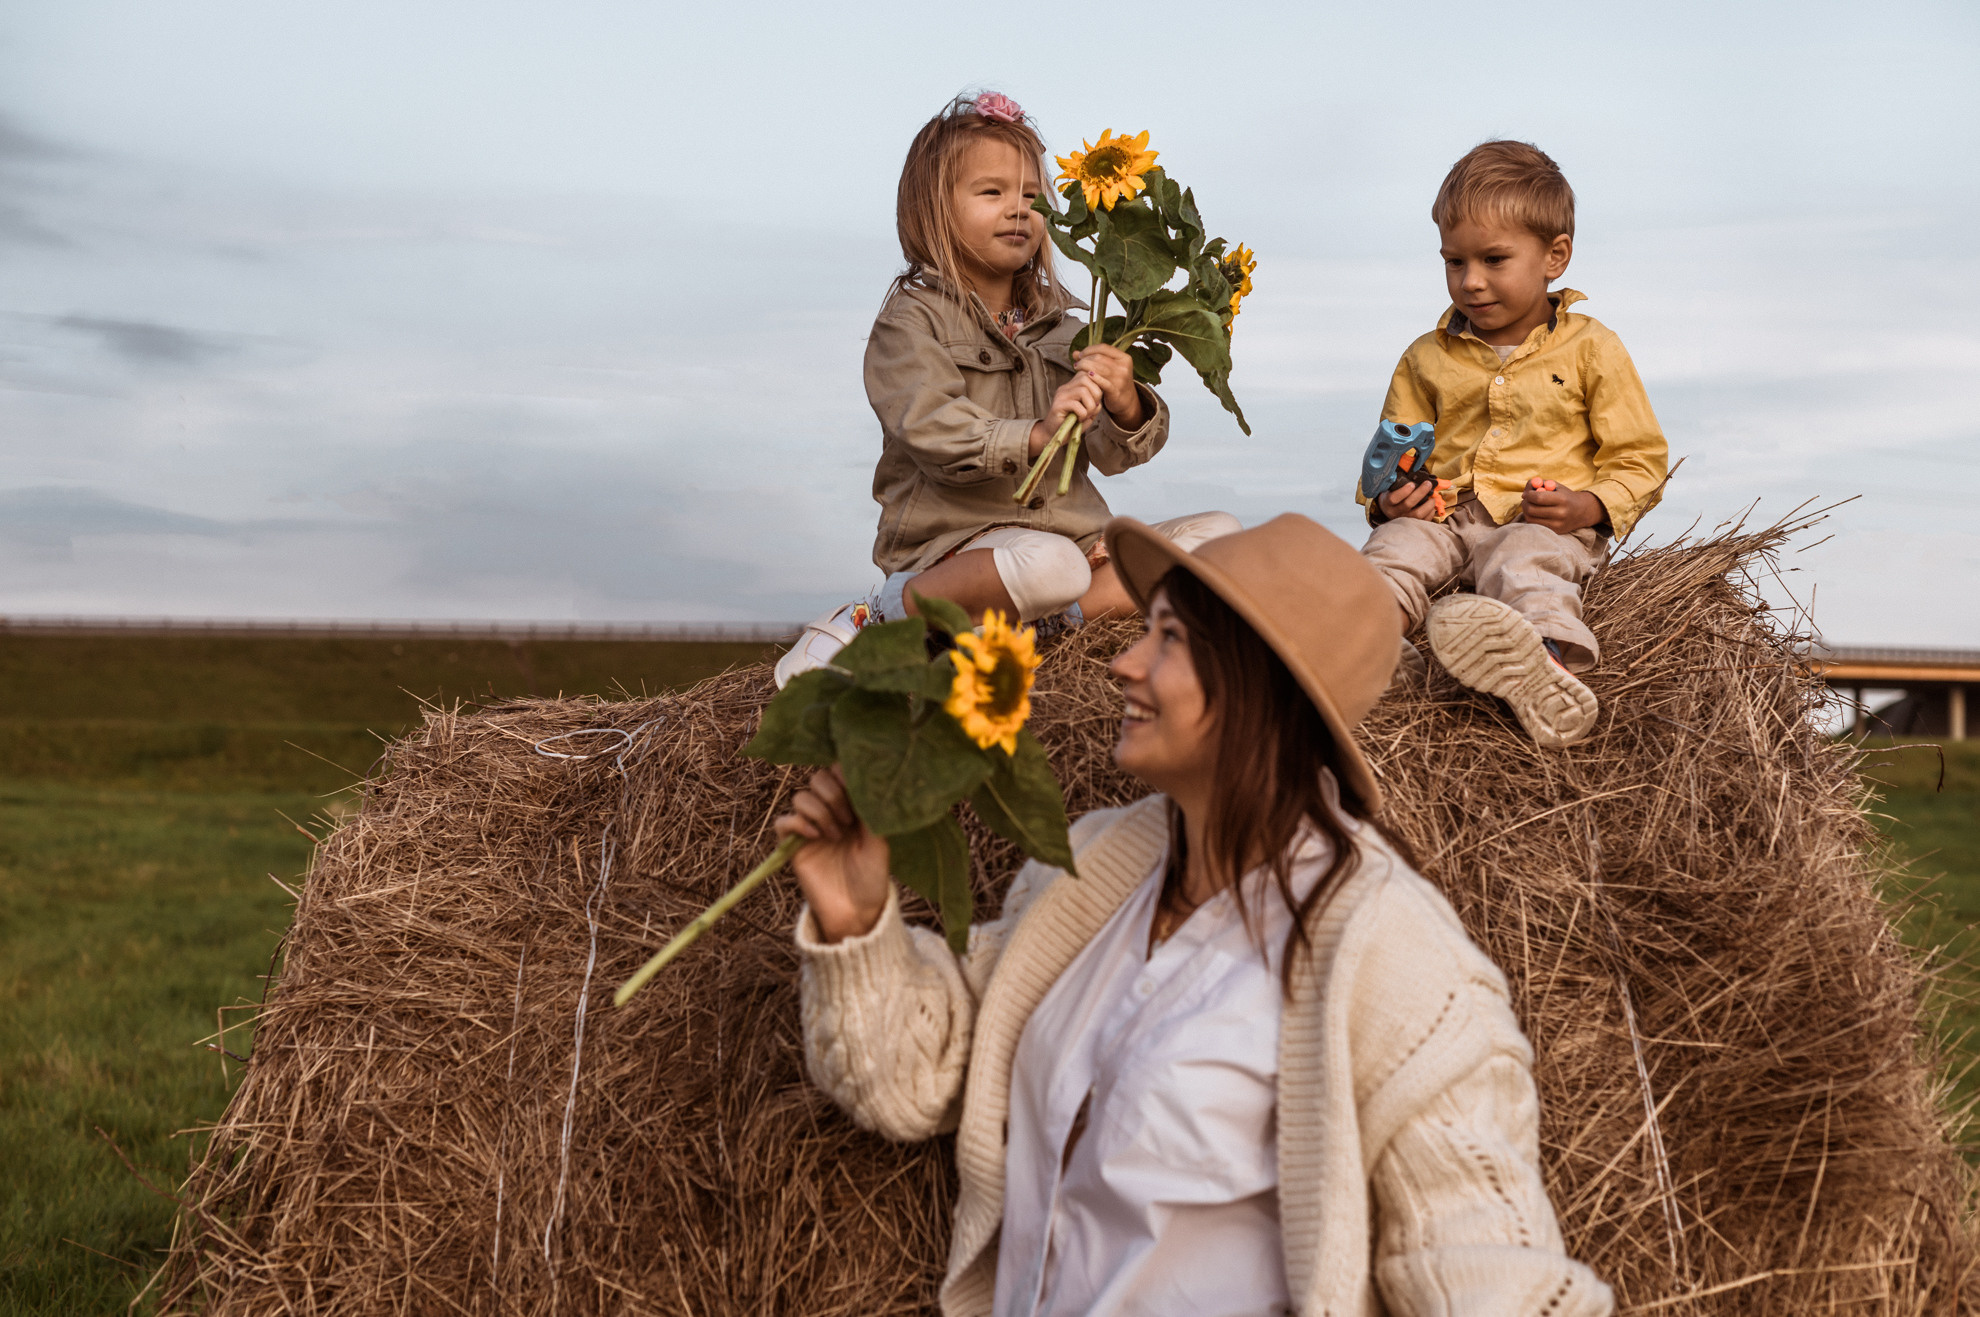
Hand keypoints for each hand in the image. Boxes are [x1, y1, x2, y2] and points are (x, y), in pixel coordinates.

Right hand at [775, 766, 891, 942]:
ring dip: (819, 812)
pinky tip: (815, 837)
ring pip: (801, 797)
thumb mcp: (879, 839)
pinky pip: (783, 821)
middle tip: (847, 819)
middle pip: (817, 778)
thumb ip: (868, 810)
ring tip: (836, 835)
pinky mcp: (793, 845)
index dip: (843, 774)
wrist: (856, 910)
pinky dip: (798, 823)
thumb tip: (860, 780)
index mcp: (851, 806)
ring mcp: (810, 827)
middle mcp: (829, 811)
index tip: (854, 789)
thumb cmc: (872, 875)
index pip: (838, 772)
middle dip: (832, 793)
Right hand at [1033, 370, 1104, 457]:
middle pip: (1086, 378)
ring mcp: (1061, 395)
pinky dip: (1083, 414)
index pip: (1087, 374)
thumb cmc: (1072, 424)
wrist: (1053, 435)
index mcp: (1072, 386)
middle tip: (1092, 409)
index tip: (1096, 401)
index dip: (1097, 386)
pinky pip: (1076, 405)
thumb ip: (1095, 404)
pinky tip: (1079, 420)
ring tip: (1086, 416)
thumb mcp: (1088, 413)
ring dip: (1090, 406)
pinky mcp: (1058, 405)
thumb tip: (1099, 401)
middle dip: (1096, 394)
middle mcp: (1065, 388)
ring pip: (1083, 391)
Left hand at [1072, 344, 1142, 428]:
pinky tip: (1086, 376)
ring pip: (1098, 368)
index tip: (1080, 355)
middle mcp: (1124, 367)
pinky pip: (1102, 382)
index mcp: (1124, 357)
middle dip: (1085, 359)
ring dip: (1084, 367)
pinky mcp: (1116, 390)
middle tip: (1077, 364)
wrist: (1125, 400)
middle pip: (1099, 357)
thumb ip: (1093, 358)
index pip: (1103, 347)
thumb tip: (1075, 353)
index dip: (1089, 350)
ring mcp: (1121, 379)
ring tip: (1077, 369)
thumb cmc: (1114, 381)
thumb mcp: (1108, 367)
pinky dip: (1093, 378)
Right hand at [1377, 478, 1449, 521]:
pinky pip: (1423, 520)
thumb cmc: (1392, 496)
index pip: (1394, 498)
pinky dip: (1430, 513)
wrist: (1389, 511)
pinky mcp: (1412, 524)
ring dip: (1428, 504)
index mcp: (1387, 502)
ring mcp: (1403, 520)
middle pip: (1408, 504)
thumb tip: (1409, 465)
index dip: (1404, 491)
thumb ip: (1397, 480)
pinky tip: (1431, 506)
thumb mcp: (1390, 488)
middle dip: (1420, 493)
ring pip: (1417, 514)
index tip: (1412, 484)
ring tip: (1432, 497)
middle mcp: (1394, 512)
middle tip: (1428, 484)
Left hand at [1520, 479, 1605, 533]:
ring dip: (1526, 511)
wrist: (1582, 511)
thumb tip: (1525, 493)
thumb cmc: (1565, 496)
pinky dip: (1531, 518)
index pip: (1538, 498)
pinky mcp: (1555, 532)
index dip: (1528, 495)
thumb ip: (1539, 484)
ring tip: (1530, 505)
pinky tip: (1536, 513)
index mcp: (1562, 499)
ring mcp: (1557, 524)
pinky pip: (1535, 525)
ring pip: (1530, 519)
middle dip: (1525, 503)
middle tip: (1525, 500)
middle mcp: (1560, 513)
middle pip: (1531, 509)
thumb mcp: (1555, 486)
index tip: (1527, 493)